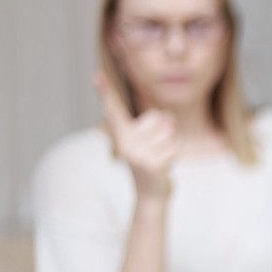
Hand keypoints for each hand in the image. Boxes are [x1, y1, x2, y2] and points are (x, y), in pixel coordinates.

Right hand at [94, 72, 177, 198]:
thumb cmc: (152, 163)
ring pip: (169, 134)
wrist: (151, 196)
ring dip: (170, 146)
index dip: (105, 92)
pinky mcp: (149, 165)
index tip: (97, 75)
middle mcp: (124, 143)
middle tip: (154, 151)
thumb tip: (169, 117)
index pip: (113, 110)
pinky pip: (174, 148)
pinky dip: (174, 157)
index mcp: (122, 135)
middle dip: (164, 132)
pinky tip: (163, 168)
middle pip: (156, 117)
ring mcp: (136, 154)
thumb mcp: (155, 140)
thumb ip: (162, 123)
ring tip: (159, 159)